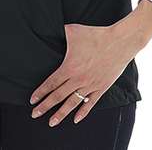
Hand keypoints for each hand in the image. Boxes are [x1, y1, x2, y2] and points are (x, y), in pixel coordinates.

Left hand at [30, 0, 151, 125]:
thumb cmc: (96, 35)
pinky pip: (90, 103)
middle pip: (57, 96)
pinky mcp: (101, 87)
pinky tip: (76, 120)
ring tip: (52, 122)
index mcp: (69, 67)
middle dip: (45, 106)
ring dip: (61, 114)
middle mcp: (78, 79)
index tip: (32, 100)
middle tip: (35, 114)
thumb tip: (49, 28)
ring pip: (72, 103)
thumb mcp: (73, 31)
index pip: (50, 84)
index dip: (40, 93)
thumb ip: (60, 32)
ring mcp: (90, 85)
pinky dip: (82, 112)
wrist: (119, 42)